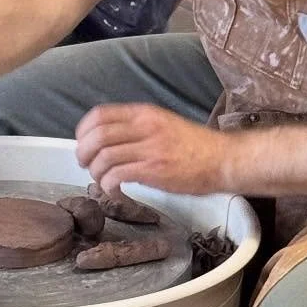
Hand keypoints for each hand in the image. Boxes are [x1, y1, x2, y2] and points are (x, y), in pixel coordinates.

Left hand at [75, 103, 223, 195]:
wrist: (224, 160)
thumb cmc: (196, 146)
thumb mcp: (164, 124)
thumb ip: (137, 128)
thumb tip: (110, 140)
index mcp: (144, 114)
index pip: (99, 115)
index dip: (83, 131)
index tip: (82, 143)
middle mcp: (144, 127)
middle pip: (96, 136)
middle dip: (84, 153)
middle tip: (86, 165)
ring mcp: (149, 148)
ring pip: (103, 158)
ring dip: (96, 173)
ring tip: (102, 181)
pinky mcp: (154, 170)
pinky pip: (117, 176)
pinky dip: (109, 186)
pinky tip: (115, 192)